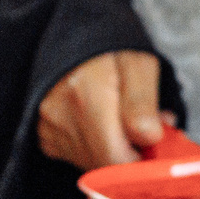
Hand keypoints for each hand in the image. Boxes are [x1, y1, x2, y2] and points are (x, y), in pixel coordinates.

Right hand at [38, 50, 168, 168]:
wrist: (72, 34)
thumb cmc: (109, 46)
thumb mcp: (139, 63)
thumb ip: (143, 103)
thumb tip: (149, 138)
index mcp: (87, 92)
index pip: (116, 158)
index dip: (143, 162)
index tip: (156, 146)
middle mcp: (60, 114)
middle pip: (105, 164)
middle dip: (132, 153)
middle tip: (146, 128)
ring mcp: (48, 127)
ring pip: (92, 162)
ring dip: (114, 150)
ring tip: (123, 121)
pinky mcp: (44, 135)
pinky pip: (78, 156)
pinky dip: (96, 147)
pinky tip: (102, 124)